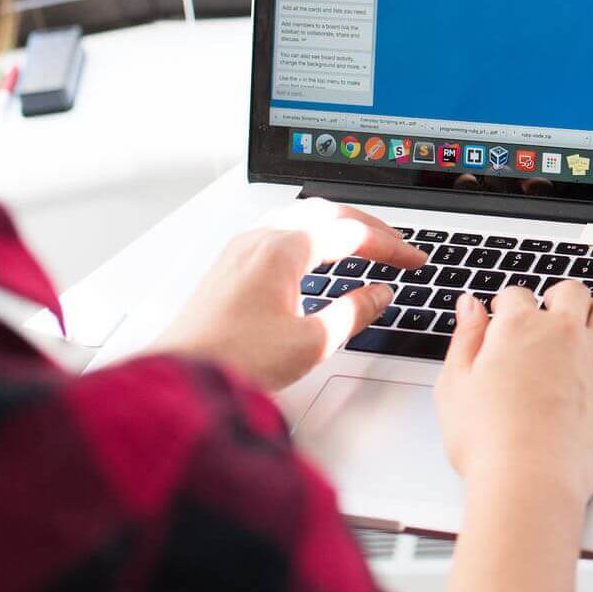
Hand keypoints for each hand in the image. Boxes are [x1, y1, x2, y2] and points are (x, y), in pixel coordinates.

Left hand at [147, 199, 422, 389]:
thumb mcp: (311, 342)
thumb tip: (378, 294)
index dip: (390, 245)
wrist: (179, 378)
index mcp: (282, 249)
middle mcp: (258, 240)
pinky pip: (278, 233)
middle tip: (396, 246)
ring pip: (299, 218)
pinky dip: (310, 236)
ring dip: (337, 226)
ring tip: (362, 244)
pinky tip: (315, 258)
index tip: (413, 260)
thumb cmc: (233, 361)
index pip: (350, 231)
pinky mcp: (229, 267)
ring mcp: (239, 250)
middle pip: (325, 213)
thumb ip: (353, 312)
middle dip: (368, 227)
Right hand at [435, 282, 592, 504]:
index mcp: (518, 329)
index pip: (516, 296)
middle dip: (558, 297)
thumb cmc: (488, 443)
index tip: (504, 316)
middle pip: (570, 292)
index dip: (507, 305)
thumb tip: (469, 306)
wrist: (529, 481)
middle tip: (551, 312)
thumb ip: (465, 338)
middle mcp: (561, 334)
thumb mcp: (455, 386)